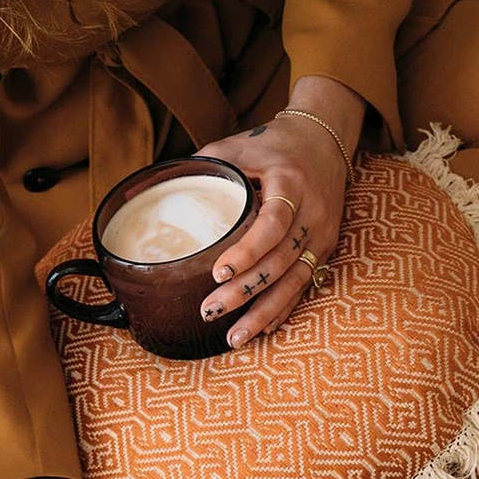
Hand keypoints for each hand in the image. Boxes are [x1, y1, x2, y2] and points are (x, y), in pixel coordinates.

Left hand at [196, 77, 364, 348]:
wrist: (324, 141)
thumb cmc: (273, 145)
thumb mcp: (240, 146)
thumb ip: (205, 166)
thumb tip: (154, 187)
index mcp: (291, 182)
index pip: (273, 222)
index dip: (247, 250)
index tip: (219, 272)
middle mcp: (313, 212)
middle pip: (280, 260)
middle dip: (244, 291)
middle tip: (209, 310)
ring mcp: (322, 235)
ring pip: (293, 282)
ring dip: (262, 312)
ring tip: (233, 337)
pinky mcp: (323, 250)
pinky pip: (303, 287)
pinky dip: (282, 310)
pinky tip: (261, 329)